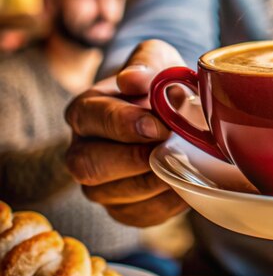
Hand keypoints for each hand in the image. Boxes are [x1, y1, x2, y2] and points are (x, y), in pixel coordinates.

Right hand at [65, 40, 188, 226]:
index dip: (122, 124)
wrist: (174, 107)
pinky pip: (138, 216)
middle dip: (133, 159)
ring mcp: (100, 184)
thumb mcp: (157, 58)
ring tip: (184, 163)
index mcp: (85, 110)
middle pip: (89, 165)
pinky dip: (166, 203)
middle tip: (171, 147)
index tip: (157, 125)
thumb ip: (146, 64)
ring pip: (112, 196)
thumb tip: (131, 79)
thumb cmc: (161, 81)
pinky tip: (186, 184)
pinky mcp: (123, 208)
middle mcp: (82, 150)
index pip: (91, 118)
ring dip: (153, 182)